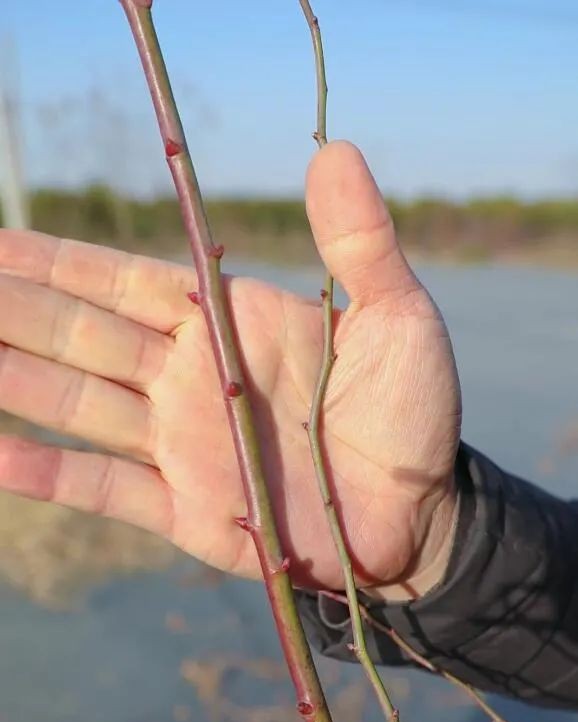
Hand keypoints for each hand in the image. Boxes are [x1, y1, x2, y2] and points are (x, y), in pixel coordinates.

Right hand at [0, 142, 460, 593]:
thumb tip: (333, 149)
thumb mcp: (399, 317)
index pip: (121, 280)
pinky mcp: (182, 509)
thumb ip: (360, 243)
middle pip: (78, 332)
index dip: (54, 261)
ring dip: (12, 376)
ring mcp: (178, 444)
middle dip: (13, 308)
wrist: (419, 516)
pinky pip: (102, 486)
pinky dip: (46, 471)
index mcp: (226, 323)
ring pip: (74, 401)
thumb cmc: (411, 413)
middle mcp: (185, 377)